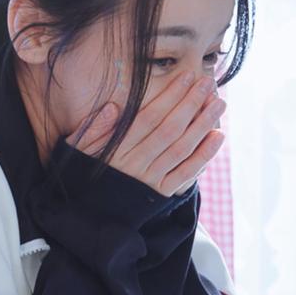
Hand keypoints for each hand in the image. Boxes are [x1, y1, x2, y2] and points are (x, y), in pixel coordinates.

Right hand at [65, 72, 225, 197]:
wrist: (84, 217)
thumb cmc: (80, 176)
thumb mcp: (76, 150)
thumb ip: (93, 129)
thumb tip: (113, 107)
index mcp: (116, 149)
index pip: (149, 117)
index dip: (169, 96)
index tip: (185, 77)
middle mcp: (136, 164)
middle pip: (170, 129)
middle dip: (191, 104)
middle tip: (209, 82)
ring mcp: (149, 181)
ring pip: (182, 149)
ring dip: (203, 125)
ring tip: (219, 103)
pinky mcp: (160, 195)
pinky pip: (186, 175)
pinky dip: (204, 156)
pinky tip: (218, 137)